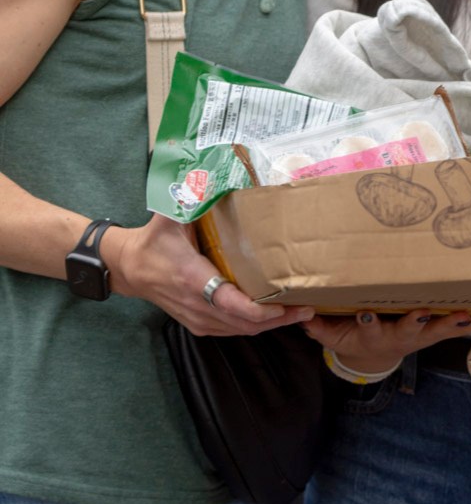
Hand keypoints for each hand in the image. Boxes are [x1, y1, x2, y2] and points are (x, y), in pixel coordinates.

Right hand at [103, 213, 314, 336]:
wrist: (130, 268)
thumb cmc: (154, 241)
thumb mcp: (168, 215)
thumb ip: (189, 194)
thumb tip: (209, 173)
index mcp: (193, 278)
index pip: (231, 303)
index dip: (261, 310)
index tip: (288, 304)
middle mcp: (197, 305)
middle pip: (244, 323)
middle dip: (278, 319)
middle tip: (309, 308)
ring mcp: (198, 318)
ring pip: (240, 330)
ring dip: (271, 325)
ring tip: (300, 312)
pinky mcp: (199, 323)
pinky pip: (232, 330)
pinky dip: (256, 326)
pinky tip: (276, 317)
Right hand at [304, 308, 470, 374]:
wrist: (375, 357)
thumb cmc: (353, 337)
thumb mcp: (331, 335)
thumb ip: (316, 324)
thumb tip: (296, 310)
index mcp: (373, 333)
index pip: (367, 327)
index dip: (366, 321)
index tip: (365, 314)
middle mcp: (401, 334)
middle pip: (410, 328)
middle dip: (418, 321)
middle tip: (427, 313)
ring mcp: (423, 332)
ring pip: (443, 327)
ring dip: (460, 322)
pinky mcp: (439, 329)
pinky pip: (463, 325)